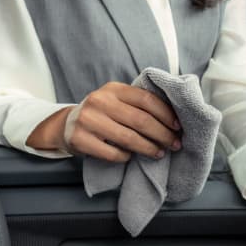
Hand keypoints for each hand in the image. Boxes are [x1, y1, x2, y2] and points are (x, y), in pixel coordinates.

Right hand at [27, 81, 181, 162]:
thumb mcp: (118, 101)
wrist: (67, 125)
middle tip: (175, 144)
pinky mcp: (79, 139)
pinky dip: (126, 157)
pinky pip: (112, 153)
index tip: (178, 127)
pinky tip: (131, 157)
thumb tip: (174, 120)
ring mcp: (87, 120)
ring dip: (149, 148)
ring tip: (159, 153)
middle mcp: (100, 101)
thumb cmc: (104, 114)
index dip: (166, 114)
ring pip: (128, 138)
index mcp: (114, 89)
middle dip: (163, 134)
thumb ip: (139, 105)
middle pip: (140, 120)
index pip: (147, 99)